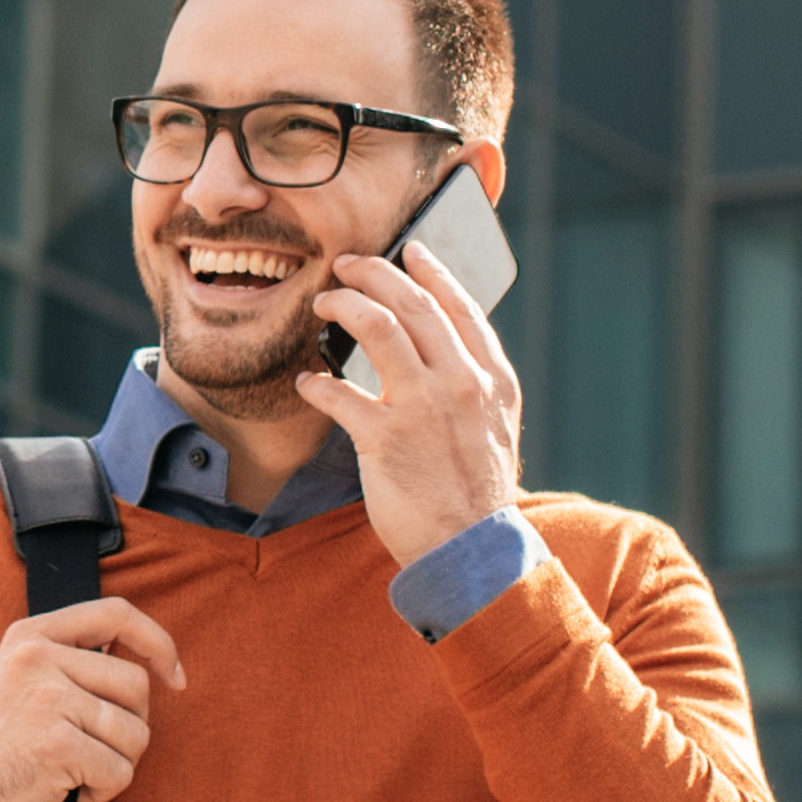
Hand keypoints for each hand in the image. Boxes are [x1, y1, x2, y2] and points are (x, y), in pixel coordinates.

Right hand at [0, 596, 192, 801]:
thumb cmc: (7, 740)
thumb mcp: (24, 677)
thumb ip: (72, 656)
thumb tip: (144, 654)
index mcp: (32, 635)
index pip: (116, 613)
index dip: (158, 643)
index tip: (174, 678)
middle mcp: (37, 659)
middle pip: (135, 684)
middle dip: (132, 724)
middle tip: (95, 746)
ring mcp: (47, 700)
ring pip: (135, 732)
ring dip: (118, 762)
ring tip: (80, 769)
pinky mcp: (57, 744)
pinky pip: (120, 771)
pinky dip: (105, 790)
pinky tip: (73, 789)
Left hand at [300, 241, 524, 571]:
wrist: (472, 551)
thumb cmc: (477, 492)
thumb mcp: (495, 429)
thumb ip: (474, 387)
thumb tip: (441, 353)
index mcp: (492, 379)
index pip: (460, 306)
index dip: (430, 271)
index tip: (408, 250)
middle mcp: (462, 384)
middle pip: (412, 303)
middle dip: (373, 272)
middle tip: (345, 264)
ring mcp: (424, 408)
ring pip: (376, 326)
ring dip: (343, 305)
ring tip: (323, 305)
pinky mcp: (384, 439)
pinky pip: (338, 392)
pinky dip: (316, 382)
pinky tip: (306, 382)